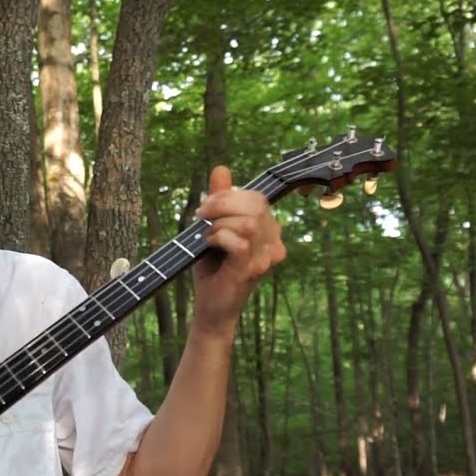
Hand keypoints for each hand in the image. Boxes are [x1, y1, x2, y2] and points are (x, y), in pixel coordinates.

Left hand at [191, 165, 285, 333]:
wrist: (212, 306)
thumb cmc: (214, 268)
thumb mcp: (214, 228)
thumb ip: (220, 200)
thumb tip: (221, 169)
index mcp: (270, 231)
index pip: (258, 199)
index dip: (230, 196)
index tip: (206, 206)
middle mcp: (274, 244)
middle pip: (257, 206)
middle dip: (222, 205)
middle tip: (200, 216)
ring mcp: (266, 258)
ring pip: (249, 222)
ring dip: (219, 222)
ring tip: (205, 233)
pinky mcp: (251, 270)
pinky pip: (240, 241)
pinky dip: (219, 236)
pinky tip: (208, 243)